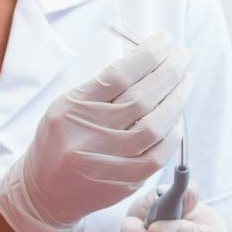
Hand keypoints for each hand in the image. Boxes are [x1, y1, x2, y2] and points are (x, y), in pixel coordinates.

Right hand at [0, 32, 192, 231]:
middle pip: (140, 99)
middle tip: (183, 56)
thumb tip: (148, 61)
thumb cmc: (61, 140)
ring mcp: (104, 161)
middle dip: (169, 73)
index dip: (146, 56)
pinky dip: (172, 136)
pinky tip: (177, 120)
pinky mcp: (121, 183)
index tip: (163, 41)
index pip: (117, 76)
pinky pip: (156, 157)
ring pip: (153, 128)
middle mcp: (86, 134)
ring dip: (176, 102)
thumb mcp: (68, 106)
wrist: (45, 190)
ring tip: (186, 82)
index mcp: (72, 109)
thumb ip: (103, 89)